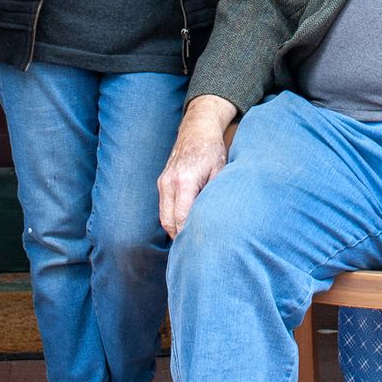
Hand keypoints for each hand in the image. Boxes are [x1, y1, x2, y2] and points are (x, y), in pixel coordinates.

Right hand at [157, 95, 236, 238]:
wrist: (197, 129)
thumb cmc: (212, 150)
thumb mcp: (220, 171)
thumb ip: (214, 194)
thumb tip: (215, 219)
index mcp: (185, 181)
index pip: (181, 217)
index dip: (188, 235)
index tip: (198, 247)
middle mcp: (169, 183)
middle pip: (168, 221)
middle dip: (179, 237)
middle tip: (193, 252)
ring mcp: (163, 182)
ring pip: (163, 216)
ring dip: (174, 230)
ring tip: (189, 243)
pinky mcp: (162, 181)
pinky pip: (164, 207)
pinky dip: (172, 219)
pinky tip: (184, 226)